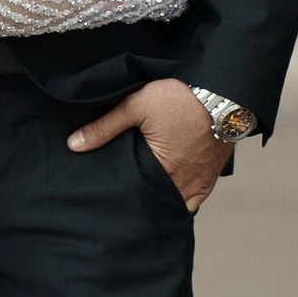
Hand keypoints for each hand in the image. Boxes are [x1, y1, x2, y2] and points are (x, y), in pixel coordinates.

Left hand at [67, 72, 231, 212]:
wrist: (224, 91)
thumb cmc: (180, 97)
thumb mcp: (136, 105)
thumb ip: (104, 127)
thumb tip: (73, 145)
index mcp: (161, 168)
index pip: (136, 198)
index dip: (124, 201)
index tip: (112, 202)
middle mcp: (182, 182)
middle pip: (156, 205)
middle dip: (142, 206)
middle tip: (125, 204)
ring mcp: (200, 182)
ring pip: (176, 206)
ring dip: (161, 204)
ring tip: (145, 201)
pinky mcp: (212, 176)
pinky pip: (196, 201)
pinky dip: (183, 202)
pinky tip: (169, 197)